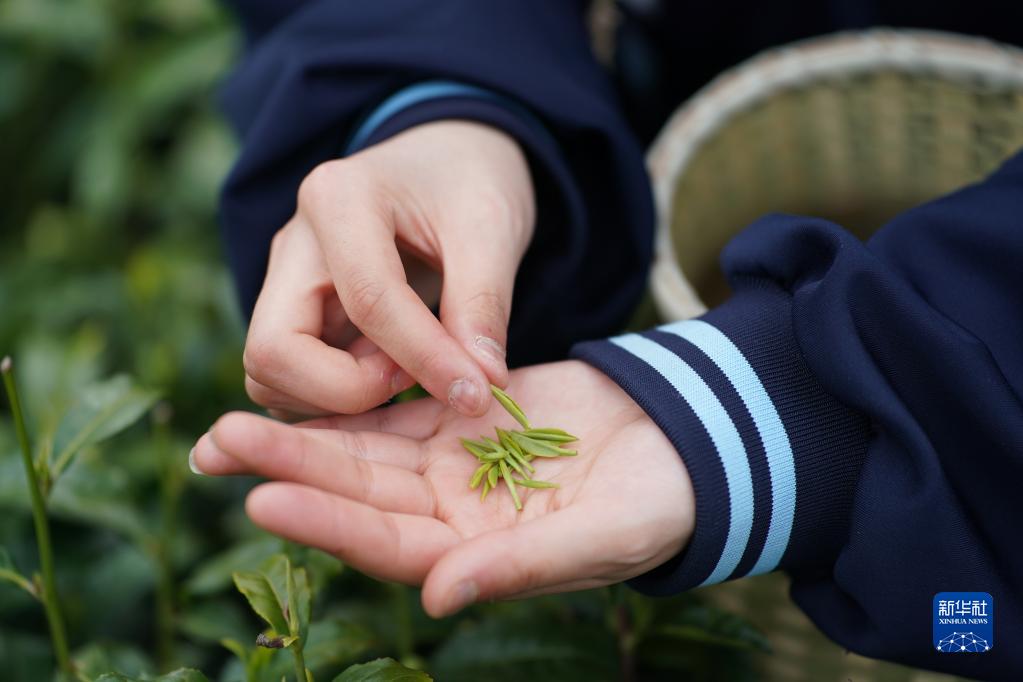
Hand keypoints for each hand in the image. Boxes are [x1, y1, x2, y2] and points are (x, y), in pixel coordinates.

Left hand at [192, 360, 693, 616]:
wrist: (683, 442)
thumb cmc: (658, 503)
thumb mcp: (601, 536)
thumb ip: (521, 565)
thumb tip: (438, 599)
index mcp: (476, 556)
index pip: (385, 544)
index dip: (325, 522)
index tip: (261, 496)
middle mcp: (450, 514)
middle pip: (356, 493)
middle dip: (287, 469)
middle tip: (216, 443)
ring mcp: (452, 464)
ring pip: (364, 449)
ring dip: (301, 434)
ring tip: (229, 421)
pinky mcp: (464, 415)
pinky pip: (396, 406)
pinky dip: (351, 396)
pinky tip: (300, 380)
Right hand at [243, 121, 534, 418]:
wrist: (446, 162)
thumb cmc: (469, 183)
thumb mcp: (491, 229)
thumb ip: (484, 305)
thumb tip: (481, 386)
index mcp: (338, 199)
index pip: (367, 301)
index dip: (423, 359)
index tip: (477, 395)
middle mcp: (293, 242)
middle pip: (274, 352)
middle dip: (347, 391)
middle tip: (416, 380)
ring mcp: (284, 282)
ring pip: (270, 377)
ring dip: (338, 400)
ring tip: (408, 373)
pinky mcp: (292, 317)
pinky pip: (289, 382)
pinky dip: (334, 401)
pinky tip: (391, 378)